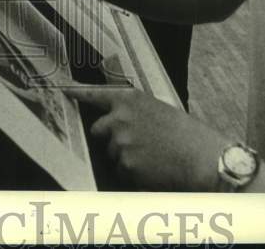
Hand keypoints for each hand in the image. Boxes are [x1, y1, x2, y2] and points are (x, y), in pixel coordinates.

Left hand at [65, 83, 229, 190]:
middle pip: (98, 130)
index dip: (76, 93)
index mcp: (129, 99)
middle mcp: (119, 117)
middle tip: (137, 143)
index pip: (94, 94)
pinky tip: (152, 168)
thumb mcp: (157, 109)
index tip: (63, 91)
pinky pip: (120, 170)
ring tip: (152, 156)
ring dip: (124, 157)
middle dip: (111, 138)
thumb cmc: (185, 133)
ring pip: (111, 153)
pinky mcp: (124, 164)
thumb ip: (132, 110)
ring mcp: (120, 141)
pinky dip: (132, 173)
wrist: (202, 157)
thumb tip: (115, 118)